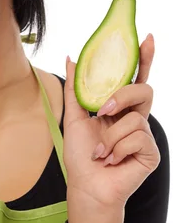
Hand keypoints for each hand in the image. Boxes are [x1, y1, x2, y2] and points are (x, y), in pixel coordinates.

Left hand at [63, 33, 160, 208]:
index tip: (146, 37)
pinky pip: (137, 138)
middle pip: (144, 90)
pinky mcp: (151, 152)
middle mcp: (136, 117)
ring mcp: (145, 135)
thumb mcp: (74, 116)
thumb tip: (71, 57)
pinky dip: (117, 149)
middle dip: (123, 96)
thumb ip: (75, 88)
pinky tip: (110, 160)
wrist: (85, 185)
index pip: (136, 78)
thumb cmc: (81, 154)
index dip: (144, 58)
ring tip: (100, 150)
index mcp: (120, 107)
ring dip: (111, 135)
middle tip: (103, 109)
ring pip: (136, 118)